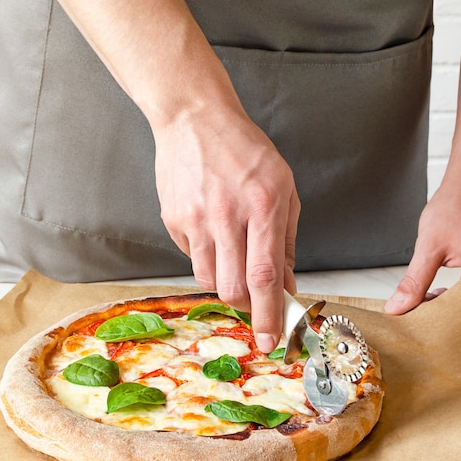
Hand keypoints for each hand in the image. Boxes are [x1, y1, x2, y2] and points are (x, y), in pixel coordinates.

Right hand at [154, 107, 299, 351]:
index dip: (268, 315)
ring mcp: (194, 220)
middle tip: (256, 301)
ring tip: (234, 258)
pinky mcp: (173, 221)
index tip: (270, 340)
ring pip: (208, 280)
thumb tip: (286, 285)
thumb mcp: (283, 187)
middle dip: (247, 307)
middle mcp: (226, 216)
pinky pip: (192, 258)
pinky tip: (214, 233)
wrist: (194, 119)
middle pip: (231, 288)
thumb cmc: (245, 150)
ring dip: (226, 283)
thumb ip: (285, 240)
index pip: (264, 276)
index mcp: (262, 206)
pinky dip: (208, 258)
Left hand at [385, 179, 460, 317]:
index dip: (434, 319)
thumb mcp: (428, 246)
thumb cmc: (455, 206)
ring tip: (424, 297)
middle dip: (442, 316)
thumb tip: (397, 307)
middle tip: (413, 311)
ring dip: (452, 308)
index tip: (410, 318)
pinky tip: (440, 290)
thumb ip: (414, 282)